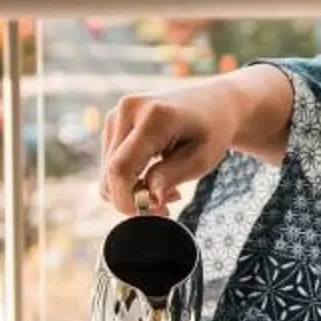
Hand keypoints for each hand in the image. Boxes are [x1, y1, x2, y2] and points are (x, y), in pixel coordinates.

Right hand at [99, 66, 293, 212]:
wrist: (213, 104)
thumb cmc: (212, 131)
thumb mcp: (202, 159)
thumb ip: (171, 177)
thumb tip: (147, 198)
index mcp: (154, 116)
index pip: (121, 167)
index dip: (125, 200)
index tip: (145, 215)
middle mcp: (129, 110)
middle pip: (110, 172)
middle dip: (132, 198)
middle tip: (166, 205)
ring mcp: (117, 114)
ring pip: (107, 172)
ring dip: (131, 190)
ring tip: (164, 190)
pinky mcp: (113, 122)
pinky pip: (110, 164)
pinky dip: (127, 179)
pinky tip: (152, 177)